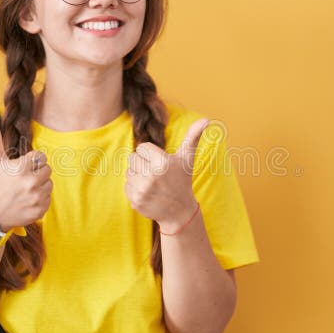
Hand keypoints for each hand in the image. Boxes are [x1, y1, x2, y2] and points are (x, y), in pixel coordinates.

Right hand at [0, 117, 52, 230]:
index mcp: (21, 168)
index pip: (40, 156)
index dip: (31, 161)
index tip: (20, 168)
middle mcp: (31, 182)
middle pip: (47, 169)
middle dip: (36, 172)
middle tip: (21, 179)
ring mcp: (37, 198)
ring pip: (49, 183)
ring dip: (39, 185)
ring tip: (23, 190)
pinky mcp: (41, 210)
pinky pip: (48, 197)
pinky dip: (40, 198)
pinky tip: (26, 200)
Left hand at [124, 118, 209, 232]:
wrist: (179, 212)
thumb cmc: (182, 180)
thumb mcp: (187, 158)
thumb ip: (193, 136)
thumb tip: (207, 119)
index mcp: (162, 162)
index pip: (142, 147)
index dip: (150, 154)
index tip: (161, 164)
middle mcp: (151, 175)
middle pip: (133, 158)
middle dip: (143, 164)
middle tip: (156, 174)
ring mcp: (143, 189)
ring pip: (129, 172)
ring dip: (138, 176)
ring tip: (153, 184)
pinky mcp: (136, 200)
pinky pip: (126, 186)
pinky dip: (134, 189)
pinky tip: (148, 193)